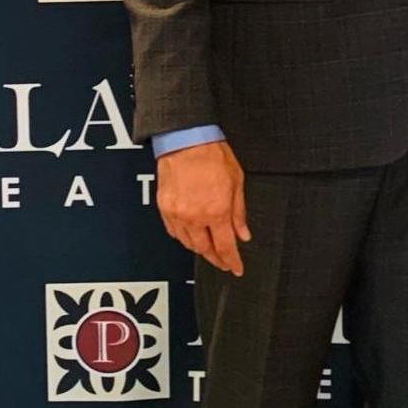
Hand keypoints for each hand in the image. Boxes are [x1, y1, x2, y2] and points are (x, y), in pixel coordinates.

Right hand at [157, 140, 249, 275]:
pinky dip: (184, 236)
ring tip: (209, 247)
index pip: (225, 247)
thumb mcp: (237, 182)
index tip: (236, 268)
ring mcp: (177, 213)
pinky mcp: (164, 208)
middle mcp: (195, 216)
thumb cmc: (211, 154)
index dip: (232, 262)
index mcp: (216, 211)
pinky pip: (174, 231)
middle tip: (223, 260)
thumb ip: (239, 212)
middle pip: (205, 250)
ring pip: (188, 243)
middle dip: (216, 258)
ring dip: (200, 248)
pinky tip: (191, 234)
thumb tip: (243, 233)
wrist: (185, 139)